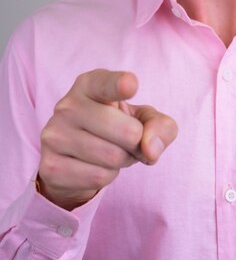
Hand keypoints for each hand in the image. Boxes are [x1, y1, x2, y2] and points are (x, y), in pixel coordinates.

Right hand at [38, 70, 177, 209]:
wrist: (76, 159)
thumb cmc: (117, 127)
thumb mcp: (144, 119)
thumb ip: (161, 126)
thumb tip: (150, 149)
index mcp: (90, 84)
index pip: (105, 83)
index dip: (119, 85)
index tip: (131, 84)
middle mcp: (67, 105)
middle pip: (127, 131)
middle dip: (137, 143)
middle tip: (127, 140)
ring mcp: (54, 135)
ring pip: (113, 157)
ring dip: (123, 160)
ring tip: (111, 151)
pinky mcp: (50, 165)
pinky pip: (99, 176)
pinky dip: (107, 176)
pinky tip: (95, 165)